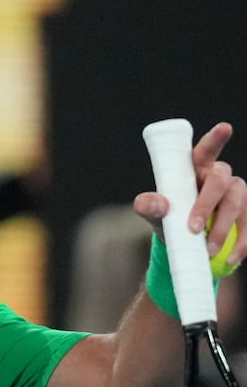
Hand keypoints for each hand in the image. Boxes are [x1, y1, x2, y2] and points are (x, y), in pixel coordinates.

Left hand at [134, 121, 246, 265]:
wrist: (183, 243)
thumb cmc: (168, 218)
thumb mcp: (154, 214)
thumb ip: (149, 207)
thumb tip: (156, 202)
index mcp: (195, 169)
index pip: (205, 150)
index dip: (214, 140)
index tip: (225, 128)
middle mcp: (219, 176)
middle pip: (221, 182)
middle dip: (208, 206)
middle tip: (193, 230)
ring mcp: (236, 193)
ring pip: (238, 203)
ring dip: (223, 229)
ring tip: (209, 251)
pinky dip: (242, 243)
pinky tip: (231, 258)